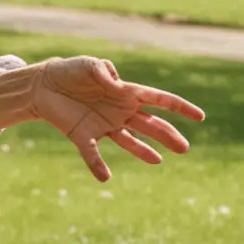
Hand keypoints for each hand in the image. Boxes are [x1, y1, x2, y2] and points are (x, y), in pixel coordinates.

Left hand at [30, 55, 205, 182]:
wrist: (43, 85)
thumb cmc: (70, 71)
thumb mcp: (91, 65)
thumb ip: (106, 73)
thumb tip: (119, 87)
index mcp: (126, 93)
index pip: (159, 100)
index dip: (180, 108)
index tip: (200, 117)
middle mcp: (119, 111)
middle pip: (150, 125)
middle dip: (167, 136)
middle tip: (184, 148)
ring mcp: (103, 125)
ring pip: (128, 141)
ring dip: (143, 151)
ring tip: (158, 161)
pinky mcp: (82, 134)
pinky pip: (92, 153)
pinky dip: (98, 165)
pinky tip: (105, 177)